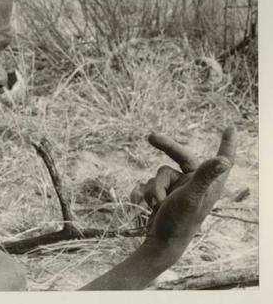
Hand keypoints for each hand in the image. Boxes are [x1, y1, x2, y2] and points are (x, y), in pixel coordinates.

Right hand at [130, 127, 236, 248]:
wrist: (159, 243)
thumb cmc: (180, 223)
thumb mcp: (191, 197)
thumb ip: (205, 176)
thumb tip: (224, 160)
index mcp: (208, 184)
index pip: (222, 159)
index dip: (227, 143)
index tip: (230, 128)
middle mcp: (194, 183)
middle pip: (180, 156)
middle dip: (165, 146)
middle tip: (151, 137)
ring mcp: (178, 188)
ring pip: (160, 173)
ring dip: (154, 188)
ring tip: (156, 204)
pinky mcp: (164, 194)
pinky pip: (150, 183)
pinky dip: (146, 192)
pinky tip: (142, 203)